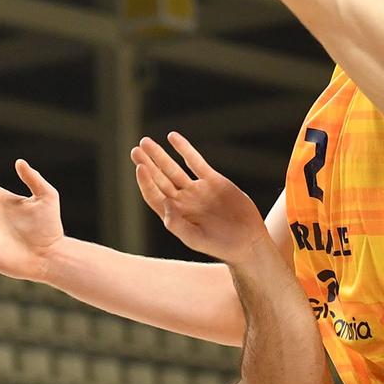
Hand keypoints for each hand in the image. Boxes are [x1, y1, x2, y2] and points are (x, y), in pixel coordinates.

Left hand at [132, 133, 267, 264]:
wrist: (247, 240)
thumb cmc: (220, 245)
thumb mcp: (195, 239)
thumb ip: (176, 223)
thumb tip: (163, 202)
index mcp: (175, 215)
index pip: (154, 195)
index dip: (146, 181)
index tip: (140, 167)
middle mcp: (183, 201)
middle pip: (160, 179)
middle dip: (148, 164)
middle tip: (136, 150)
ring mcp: (197, 190)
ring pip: (173, 169)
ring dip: (160, 156)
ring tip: (146, 142)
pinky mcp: (213, 180)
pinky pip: (195, 162)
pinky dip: (184, 149)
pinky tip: (173, 137)